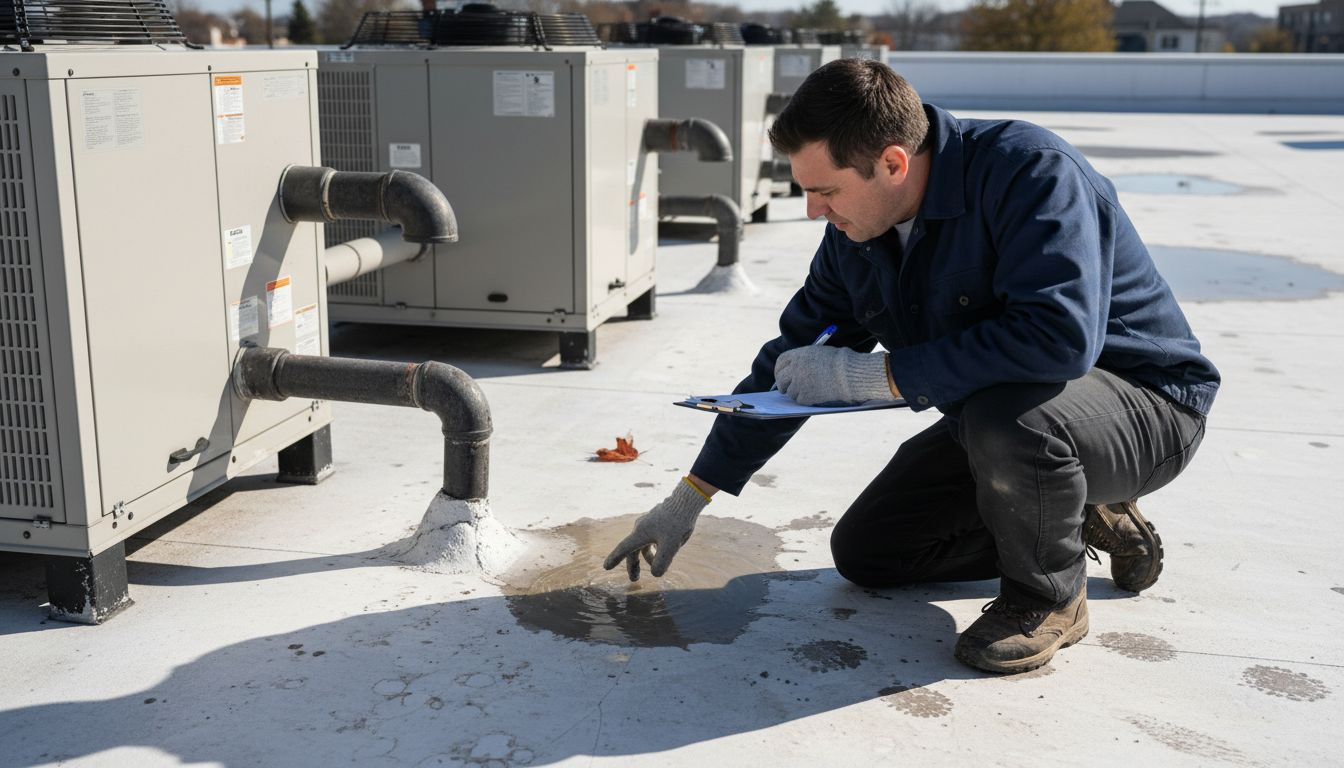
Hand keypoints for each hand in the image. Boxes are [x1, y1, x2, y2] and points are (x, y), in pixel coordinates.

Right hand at [603, 478, 711, 580]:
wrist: (685, 503)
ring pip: (643, 546)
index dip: (614, 559)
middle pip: (633, 550)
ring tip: (655, 568)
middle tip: (635, 579)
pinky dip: (654, 550)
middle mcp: (641, 529)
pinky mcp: (658, 523)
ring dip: (647, 558)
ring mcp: (649, 525)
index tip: (606, 567)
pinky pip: (652, 540)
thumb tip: (655, 574)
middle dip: (633, 565)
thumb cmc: (677, 523)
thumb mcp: (671, 546)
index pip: (623, 549)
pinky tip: (661, 555)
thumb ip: (662, 562)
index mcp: (640, 534)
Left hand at [775, 346, 896, 405]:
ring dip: (795, 392)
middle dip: (782, 384)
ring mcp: (799, 383)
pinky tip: (813, 395)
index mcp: (798, 355)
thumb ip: (803, 360)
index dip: (780, 369)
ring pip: (790, 392)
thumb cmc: (839, 361)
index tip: (781, 374)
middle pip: (781, 378)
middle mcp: (795, 369)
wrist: (849, 374)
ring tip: (807, 390)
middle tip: (785, 388)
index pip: (781, 362)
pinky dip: (804, 399)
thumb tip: (792, 370)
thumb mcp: (818, 353)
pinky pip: (799, 400)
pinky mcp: (805, 396)